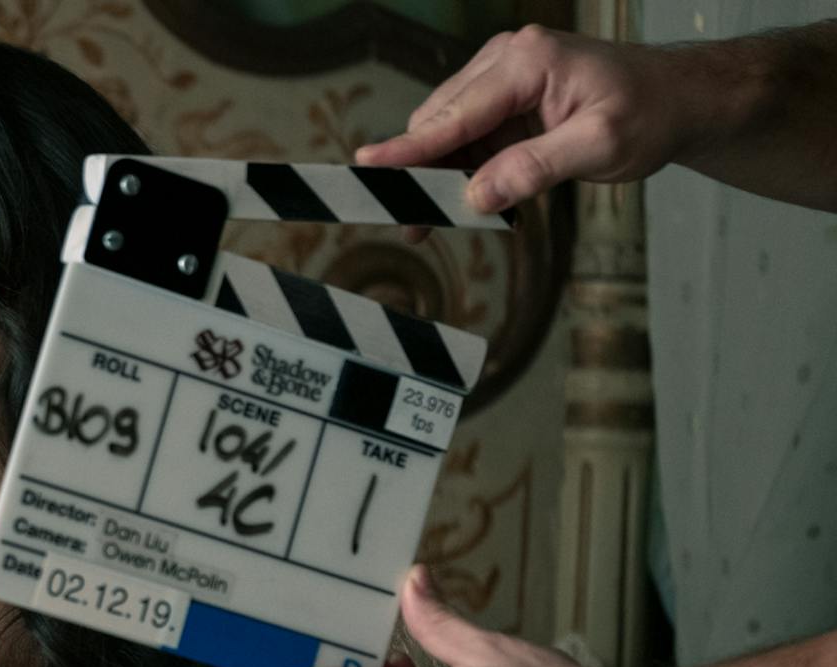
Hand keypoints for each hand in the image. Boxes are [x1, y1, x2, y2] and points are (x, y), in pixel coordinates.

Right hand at [357, 25, 694, 216]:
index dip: (410, 148)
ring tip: (426, 223)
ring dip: (438, 175)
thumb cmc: (651, 113)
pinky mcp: (507, 99)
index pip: (456, 113)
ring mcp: (505, 78)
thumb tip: (479, 195)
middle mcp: (508, 61)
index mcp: (528, 62)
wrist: (681, 99)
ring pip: (448, 131)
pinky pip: (468, 137)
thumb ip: (537, 167)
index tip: (368, 168)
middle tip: (410, 224)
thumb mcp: (602, 146)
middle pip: (440, 120)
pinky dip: (461, 170)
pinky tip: (466, 200)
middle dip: (420, 172)